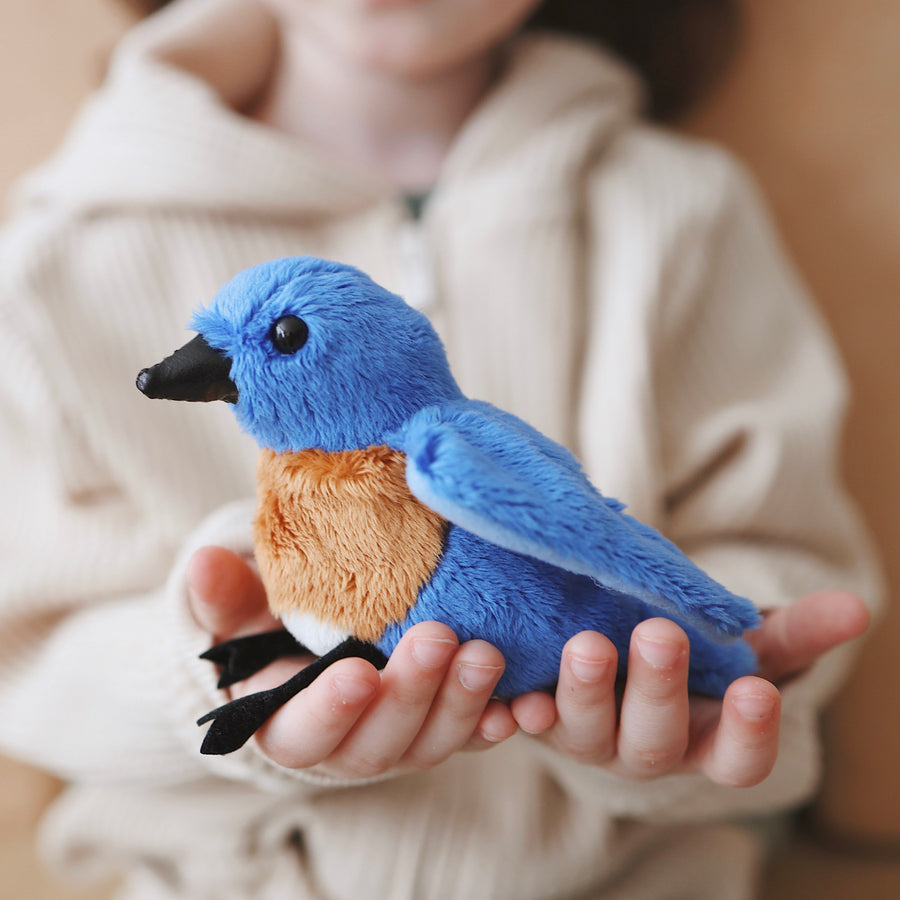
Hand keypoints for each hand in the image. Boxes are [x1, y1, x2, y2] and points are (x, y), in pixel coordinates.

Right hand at [187, 546, 517, 776]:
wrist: (320, 648)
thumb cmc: (273, 631)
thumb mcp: (242, 613)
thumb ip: (223, 597)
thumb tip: (204, 563)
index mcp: (290, 725)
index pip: (303, 733)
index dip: (329, 709)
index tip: (356, 671)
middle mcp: (351, 744)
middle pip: (381, 743)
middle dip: (411, 695)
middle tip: (438, 638)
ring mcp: (405, 738)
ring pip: (436, 740)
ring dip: (465, 702)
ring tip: (488, 652)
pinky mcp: (446, 723)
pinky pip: (478, 732)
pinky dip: (502, 720)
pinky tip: (529, 700)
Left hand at [510, 591, 869, 786]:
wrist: (616, 640)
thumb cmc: (691, 650)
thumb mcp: (741, 642)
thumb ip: (795, 630)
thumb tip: (856, 607)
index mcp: (703, 739)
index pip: (737, 758)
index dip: (749, 732)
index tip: (759, 689)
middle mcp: (644, 748)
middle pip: (654, 740)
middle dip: (658, 690)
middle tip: (660, 636)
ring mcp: (585, 737)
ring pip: (584, 731)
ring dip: (584, 691)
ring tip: (587, 642)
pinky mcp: (536, 715)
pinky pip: (522, 724)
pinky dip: (515, 711)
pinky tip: (516, 692)